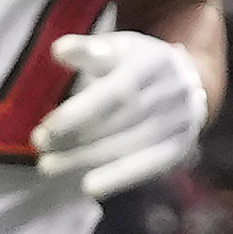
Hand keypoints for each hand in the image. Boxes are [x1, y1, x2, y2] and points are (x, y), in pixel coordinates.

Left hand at [30, 29, 210, 198]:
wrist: (192, 80)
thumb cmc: (140, 63)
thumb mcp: (117, 47)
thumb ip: (88, 49)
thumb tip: (59, 50)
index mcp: (151, 63)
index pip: (113, 94)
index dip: (78, 114)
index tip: (45, 128)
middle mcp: (170, 93)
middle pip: (117, 123)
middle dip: (75, 138)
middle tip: (40, 147)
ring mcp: (178, 122)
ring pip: (127, 146)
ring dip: (85, 160)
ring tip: (49, 167)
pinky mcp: (179, 147)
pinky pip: (148, 166)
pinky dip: (118, 178)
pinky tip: (89, 186)